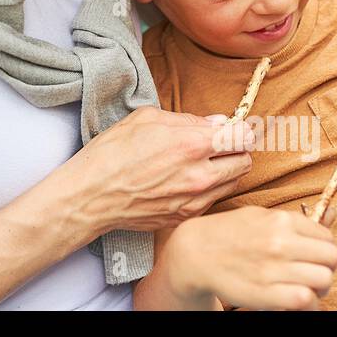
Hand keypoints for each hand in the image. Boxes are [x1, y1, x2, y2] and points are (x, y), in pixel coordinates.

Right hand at [55, 105, 255, 237]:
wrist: (92, 195)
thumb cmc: (113, 152)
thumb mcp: (146, 119)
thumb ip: (187, 119)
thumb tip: (216, 122)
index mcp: (191, 144)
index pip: (241, 136)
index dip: (241, 129)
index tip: (234, 128)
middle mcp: (199, 174)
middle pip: (245, 161)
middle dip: (238, 150)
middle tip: (224, 144)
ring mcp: (194, 200)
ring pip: (233, 183)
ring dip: (227, 170)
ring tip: (207, 162)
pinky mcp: (186, 217)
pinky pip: (213, 200)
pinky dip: (211, 189)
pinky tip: (192, 180)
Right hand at [165, 205, 336, 310]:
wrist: (195, 253)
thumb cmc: (229, 233)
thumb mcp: (260, 216)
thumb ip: (296, 220)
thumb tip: (332, 215)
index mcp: (281, 220)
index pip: (327, 238)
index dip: (323, 250)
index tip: (313, 256)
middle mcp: (280, 242)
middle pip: (331, 259)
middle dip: (325, 268)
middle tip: (311, 273)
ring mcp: (274, 269)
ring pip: (323, 280)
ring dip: (318, 287)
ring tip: (303, 286)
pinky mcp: (266, 294)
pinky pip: (305, 300)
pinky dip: (307, 304)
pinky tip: (296, 300)